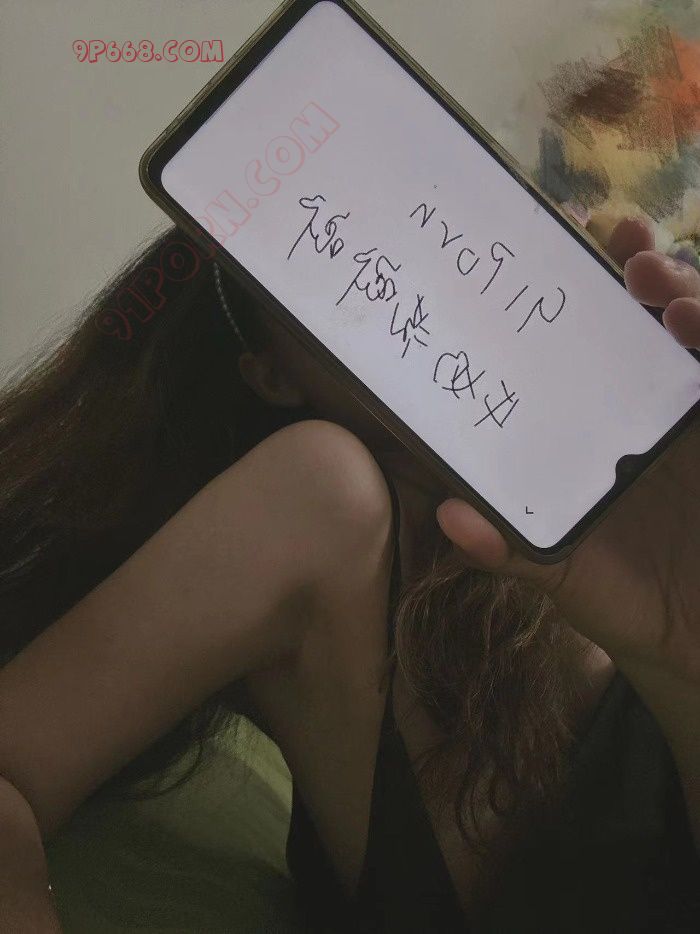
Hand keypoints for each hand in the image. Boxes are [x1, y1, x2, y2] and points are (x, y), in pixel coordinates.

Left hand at [436, 218, 699, 682]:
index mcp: (599, 422)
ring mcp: (699, 416)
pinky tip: (696, 330)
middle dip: (645, 264)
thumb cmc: (626, 595)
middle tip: (623, 245)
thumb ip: (509, 549)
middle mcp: (654, 406)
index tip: (568, 238)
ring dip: (689, 290)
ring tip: (663, 288)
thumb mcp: (562, 572)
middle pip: (656, 313)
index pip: (591, 337)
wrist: (696, 636)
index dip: (585, 286)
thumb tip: (450, 517)